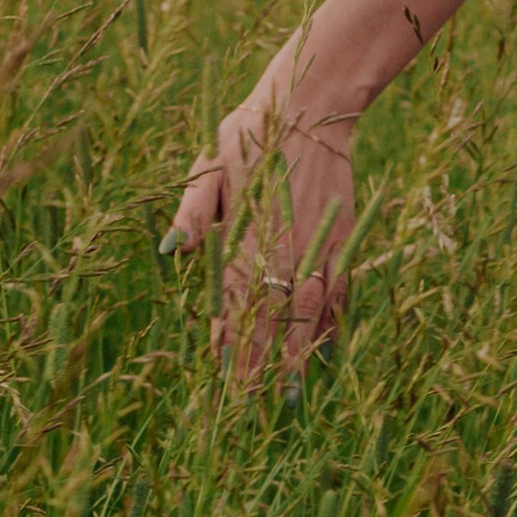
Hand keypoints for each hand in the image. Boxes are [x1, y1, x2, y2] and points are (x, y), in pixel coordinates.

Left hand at [165, 52, 355, 379]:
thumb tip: (171, 252)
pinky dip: (333, 326)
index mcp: (246, 235)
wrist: (313, 108)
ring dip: (300, 358)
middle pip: (273, 321)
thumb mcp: (208, 165)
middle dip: (262, 367)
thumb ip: (193, 212)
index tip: (222, 382)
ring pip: (310, 315)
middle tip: (252, 409)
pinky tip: (327, 354)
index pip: (235, 303)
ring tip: (291, 397)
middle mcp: (285, 249)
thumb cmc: (250, 135)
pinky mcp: (344, 240)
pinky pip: (340, 293)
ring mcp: (320, 247)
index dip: (228, 344)